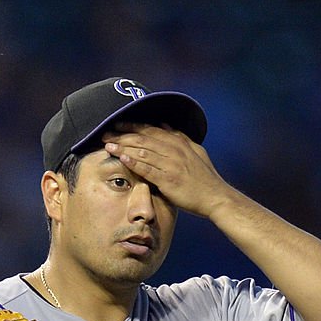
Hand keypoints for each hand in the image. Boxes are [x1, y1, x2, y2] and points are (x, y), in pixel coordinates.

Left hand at [102, 123, 229, 220]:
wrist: (215, 196)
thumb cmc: (204, 177)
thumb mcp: (195, 151)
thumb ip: (179, 137)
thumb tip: (165, 124)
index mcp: (178, 142)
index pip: (151, 130)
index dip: (132, 126)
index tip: (116, 124)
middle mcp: (174, 150)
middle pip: (143, 139)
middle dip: (122, 135)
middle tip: (105, 134)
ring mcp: (171, 164)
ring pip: (143, 152)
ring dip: (124, 147)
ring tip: (108, 145)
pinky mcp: (169, 179)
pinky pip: (148, 169)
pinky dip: (134, 163)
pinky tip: (122, 159)